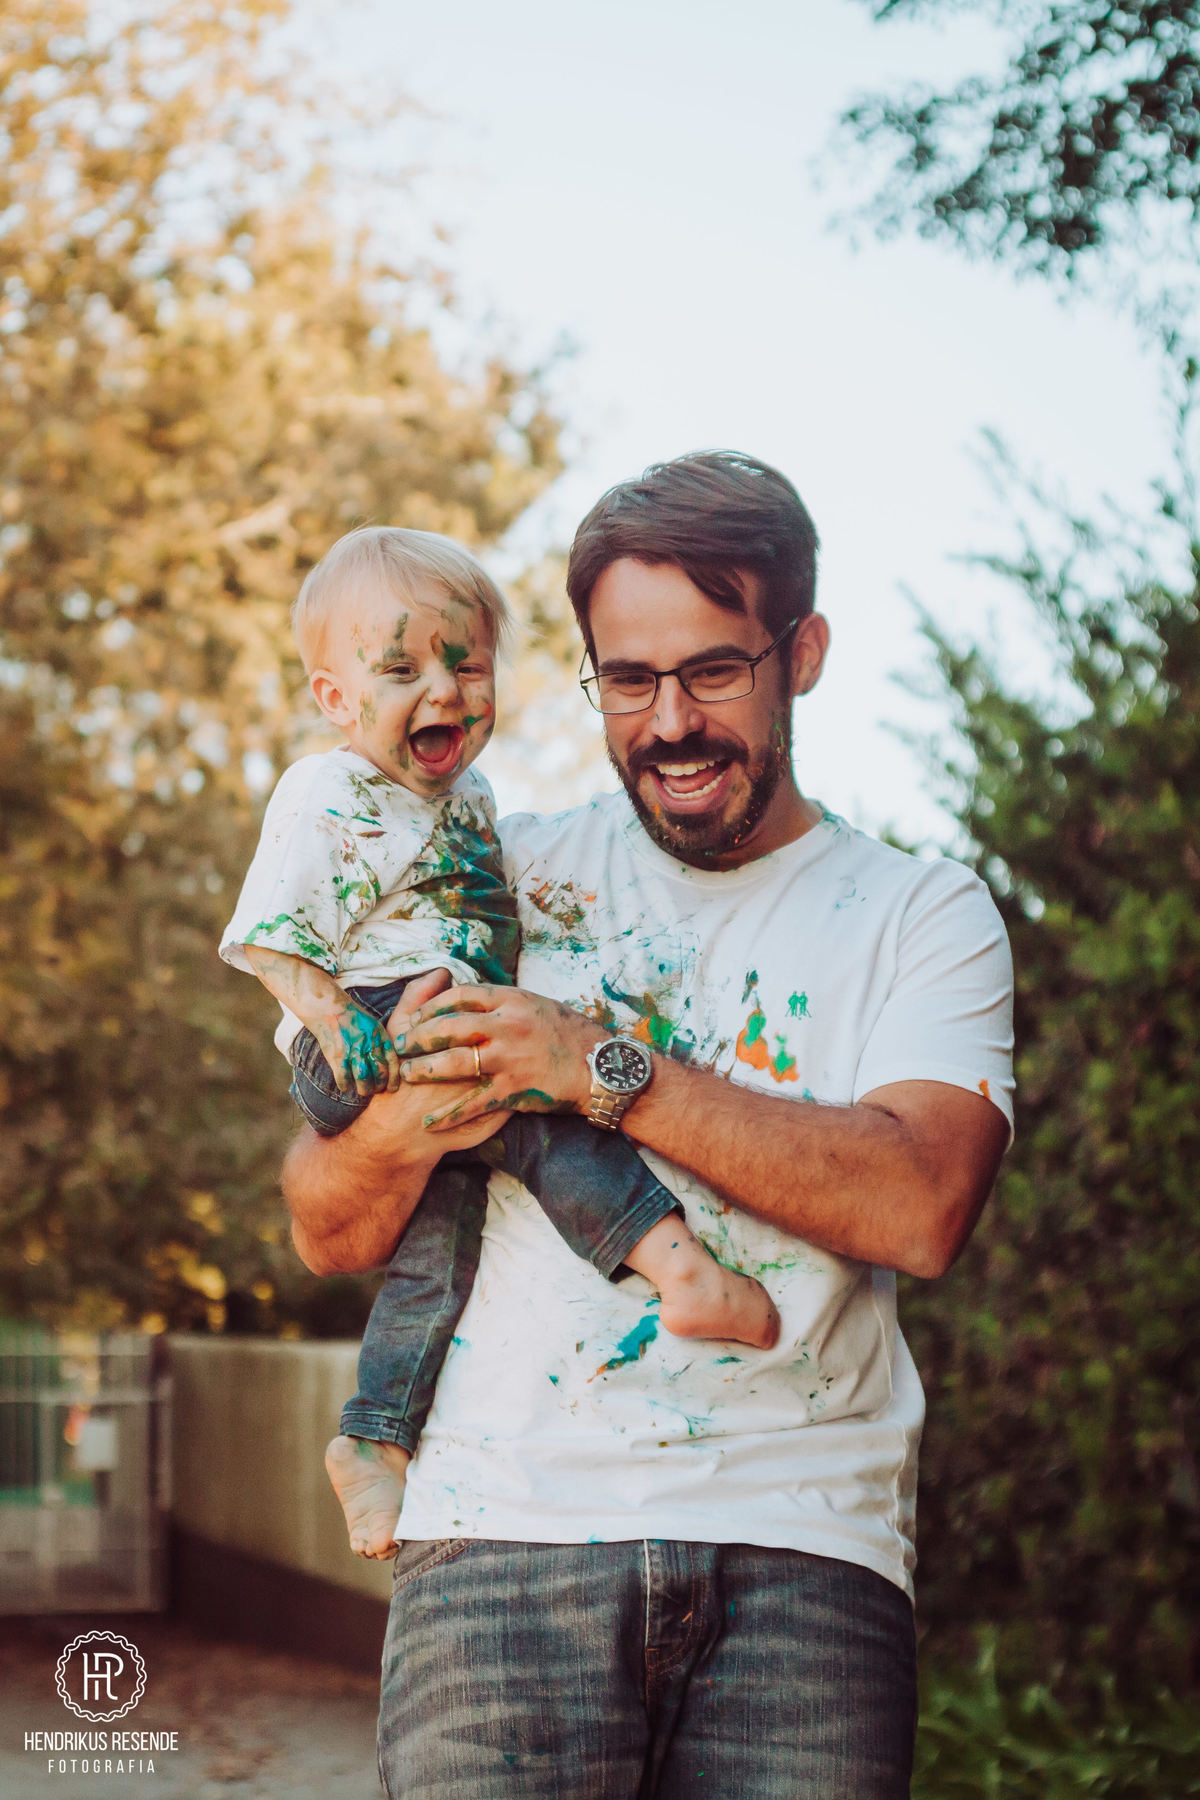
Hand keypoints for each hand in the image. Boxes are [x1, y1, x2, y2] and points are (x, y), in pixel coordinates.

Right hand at [311, 1000, 401, 1097]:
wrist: (331, 1009)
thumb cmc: (353, 1020)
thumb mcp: (374, 1027)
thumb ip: (382, 1045)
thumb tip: (388, 1067)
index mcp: (380, 1038)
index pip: (392, 1063)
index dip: (393, 1079)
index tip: (392, 1089)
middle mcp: (369, 1045)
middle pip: (380, 1074)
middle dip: (378, 1086)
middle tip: (374, 1089)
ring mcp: (353, 1051)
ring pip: (363, 1079)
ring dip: (363, 1089)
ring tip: (362, 1090)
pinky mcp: (337, 1056)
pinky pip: (344, 1079)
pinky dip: (345, 1085)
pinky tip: (345, 1085)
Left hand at [393, 984, 600, 1130]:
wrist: (600, 1067)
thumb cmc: (571, 1034)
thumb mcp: (538, 1005)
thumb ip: (506, 1002)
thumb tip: (476, 997)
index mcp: (512, 1000)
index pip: (460, 996)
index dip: (432, 1006)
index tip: (417, 1016)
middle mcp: (506, 1025)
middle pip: (448, 1026)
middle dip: (418, 1037)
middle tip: (401, 1046)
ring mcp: (508, 1058)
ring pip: (452, 1062)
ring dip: (424, 1069)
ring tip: (407, 1075)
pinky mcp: (512, 1089)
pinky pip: (472, 1104)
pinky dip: (447, 1115)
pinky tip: (430, 1121)